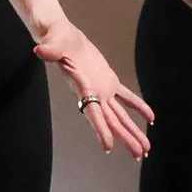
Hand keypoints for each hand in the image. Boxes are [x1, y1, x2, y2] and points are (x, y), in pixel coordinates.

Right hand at [33, 21, 153, 156]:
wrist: (61, 36)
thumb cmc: (55, 39)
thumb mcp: (52, 44)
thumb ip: (49, 50)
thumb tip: (40, 50)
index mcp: (81, 87)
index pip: (91, 112)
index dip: (100, 129)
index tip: (108, 147)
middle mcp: (92, 94)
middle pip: (111, 121)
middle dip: (125, 138)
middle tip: (140, 155)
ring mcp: (101, 90)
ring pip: (120, 115)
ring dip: (133, 131)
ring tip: (145, 149)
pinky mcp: (108, 81)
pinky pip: (126, 97)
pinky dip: (139, 107)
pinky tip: (151, 119)